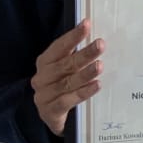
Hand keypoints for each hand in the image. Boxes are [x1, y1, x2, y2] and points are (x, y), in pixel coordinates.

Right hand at [32, 19, 103, 135]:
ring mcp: (43, 96)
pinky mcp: (49, 112)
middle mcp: (41, 78)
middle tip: (101, 44)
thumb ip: (78, 56)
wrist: (56, 118)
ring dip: (85, 73)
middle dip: (84, 54)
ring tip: (100, 66)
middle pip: (64, 64)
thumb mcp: (69, 71)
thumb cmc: (65, 87)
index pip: (58, 47)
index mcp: (45, 63)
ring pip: (67, 82)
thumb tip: (100, 40)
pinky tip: (96, 86)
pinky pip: (67, 101)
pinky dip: (82, 93)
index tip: (87, 24)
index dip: (72, 36)